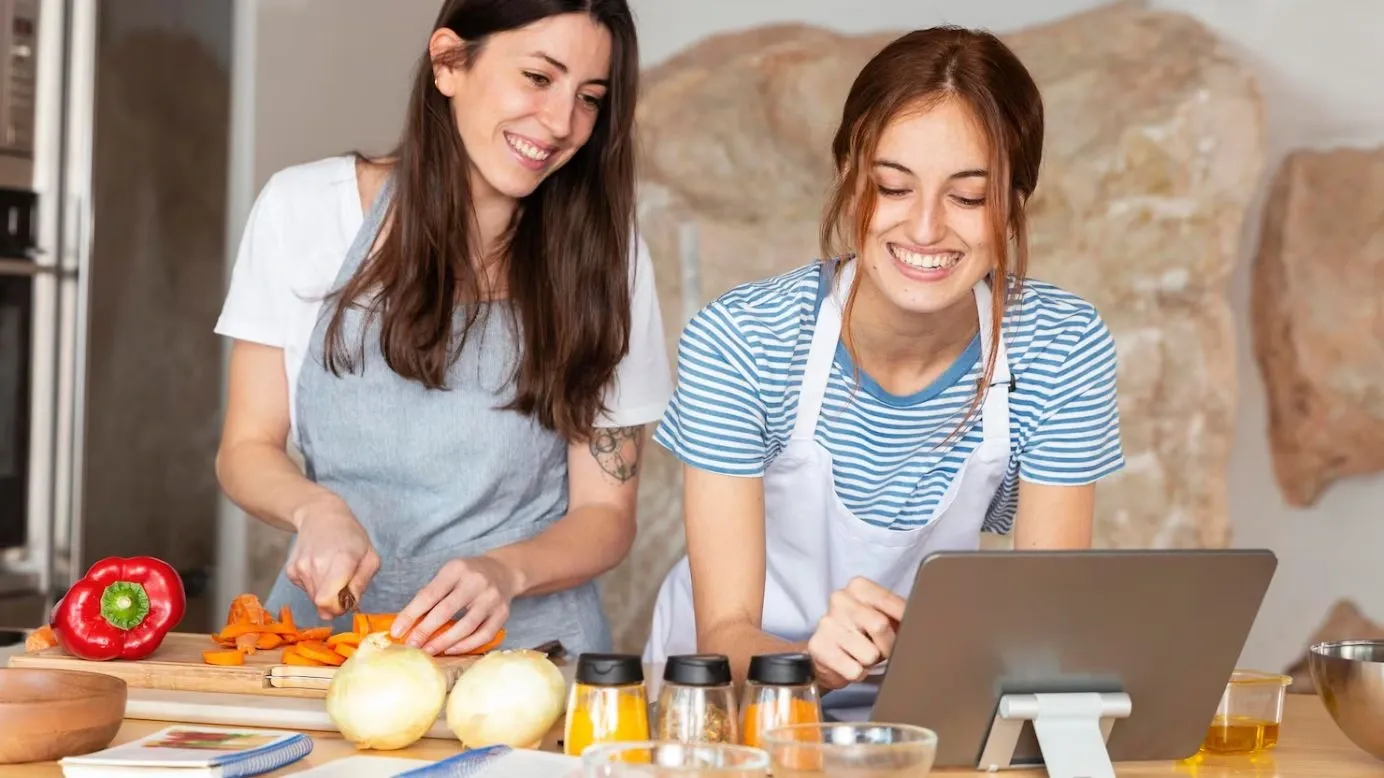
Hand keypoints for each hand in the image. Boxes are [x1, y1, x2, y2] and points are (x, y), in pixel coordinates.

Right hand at [286, 495, 379, 620]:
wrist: (320, 515)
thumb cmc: (350, 535)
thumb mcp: (370, 556)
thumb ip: (362, 583)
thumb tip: (348, 604)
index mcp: (339, 562)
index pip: (327, 602)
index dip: (338, 608)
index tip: (346, 599)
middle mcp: (315, 566)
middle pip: (321, 604)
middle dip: (334, 600)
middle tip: (343, 581)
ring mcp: (299, 568)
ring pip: (313, 598)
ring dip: (325, 592)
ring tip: (331, 570)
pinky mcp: (290, 571)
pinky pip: (304, 589)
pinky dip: (314, 584)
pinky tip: (320, 567)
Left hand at [392, 555, 518, 655]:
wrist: (503, 571)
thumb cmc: (467, 576)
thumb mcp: (448, 574)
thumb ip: (431, 594)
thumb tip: (406, 623)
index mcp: (457, 569)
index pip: (429, 594)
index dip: (411, 614)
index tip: (396, 631)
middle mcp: (476, 582)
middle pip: (446, 611)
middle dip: (425, 631)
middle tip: (411, 646)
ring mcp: (492, 598)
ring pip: (466, 626)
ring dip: (444, 642)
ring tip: (428, 651)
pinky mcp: (503, 613)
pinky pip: (484, 635)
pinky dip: (466, 645)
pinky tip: (451, 650)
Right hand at [806, 576, 905, 690]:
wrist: (825, 653)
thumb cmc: (861, 633)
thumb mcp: (881, 616)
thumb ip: (900, 614)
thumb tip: (928, 621)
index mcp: (859, 586)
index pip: (893, 604)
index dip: (905, 624)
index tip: (908, 633)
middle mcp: (840, 599)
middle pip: (880, 626)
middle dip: (887, 645)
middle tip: (881, 649)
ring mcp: (827, 622)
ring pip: (869, 654)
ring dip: (870, 662)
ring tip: (860, 654)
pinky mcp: (819, 647)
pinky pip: (855, 670)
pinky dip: (857, 673)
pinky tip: (848, 663)